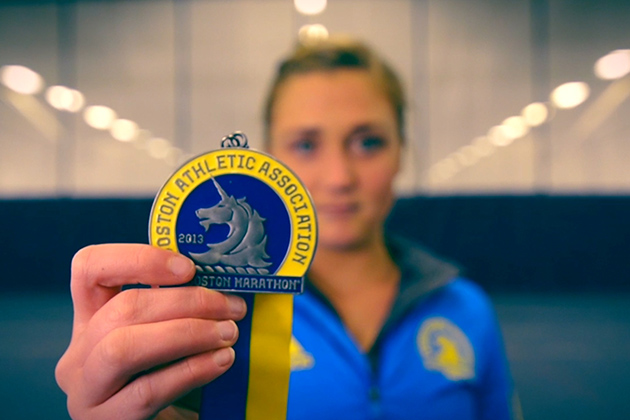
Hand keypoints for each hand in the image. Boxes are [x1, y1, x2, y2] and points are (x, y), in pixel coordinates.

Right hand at [55, 244, 246, 419]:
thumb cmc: (166, 375)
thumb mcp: (161, 334)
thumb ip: (173, 306)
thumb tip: (219, 278)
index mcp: (89, 317)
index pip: (90, 267)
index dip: (138, 259)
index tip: (189, 268)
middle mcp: (78, 352)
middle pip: (122, 308)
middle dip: (186, 301)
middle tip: (231, 306)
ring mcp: (86, 390)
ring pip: (125, 348)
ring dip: (186, 333)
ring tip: (228, 332)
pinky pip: (148, 390)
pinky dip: (192, 370)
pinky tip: (221, 361)